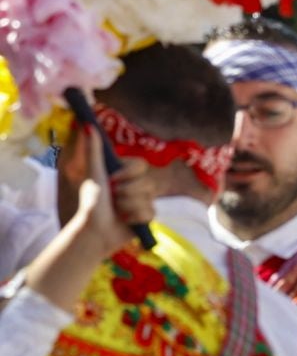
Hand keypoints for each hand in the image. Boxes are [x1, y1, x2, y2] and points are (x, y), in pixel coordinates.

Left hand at [57, 123, 149, 261]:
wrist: (95, 231)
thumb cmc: (91, 202)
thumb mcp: (92, 173)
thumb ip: (93, 150)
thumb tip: (87, 124)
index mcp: (123, 174)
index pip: (141, 164)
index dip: (129, 172)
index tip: (113, 179)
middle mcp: (135, 186)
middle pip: (148, 181)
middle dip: (128, 191)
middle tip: (113, 197)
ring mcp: (142, 201)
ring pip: (148, 198)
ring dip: (128, 205)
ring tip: (117, 211)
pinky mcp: (147, 218)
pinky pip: (150, 212)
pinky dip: (135, 217)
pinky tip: (125, 220)